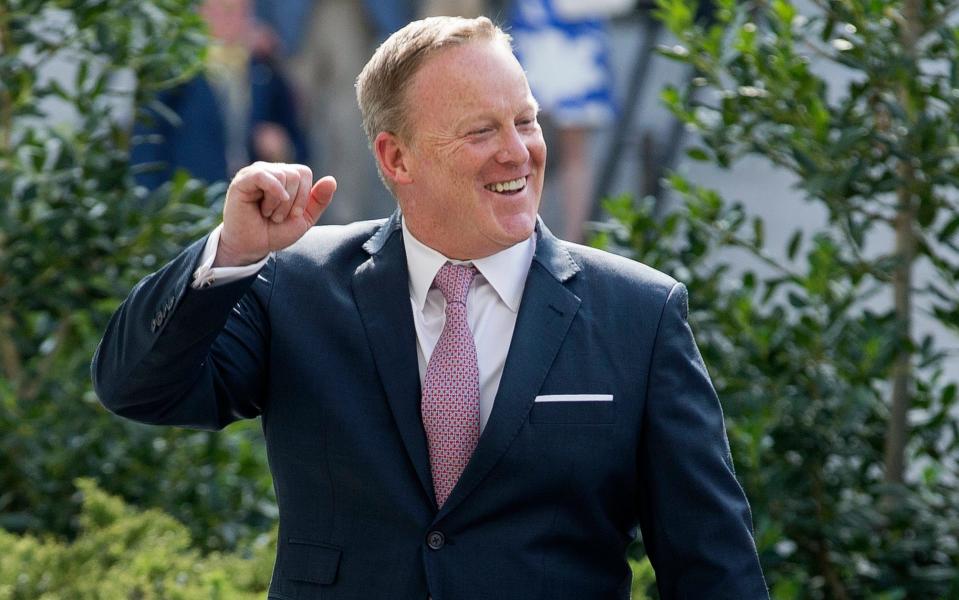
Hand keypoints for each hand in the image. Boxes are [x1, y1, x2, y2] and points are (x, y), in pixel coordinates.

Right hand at [215, 162, 336, 266]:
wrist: (253, 247)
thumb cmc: (275, 231)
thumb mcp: (304, 218)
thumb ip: (319, 200)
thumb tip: (331, 180)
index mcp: (286, 176)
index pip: (304, 172)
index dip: (303, 196)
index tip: (293, 215)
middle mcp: (271, 170)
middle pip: (295, 174)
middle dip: (292, 202)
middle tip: (277, 217)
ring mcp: (256, 173)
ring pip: (283, 175)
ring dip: (279, 203)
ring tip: (268, 214)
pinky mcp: (243, 180)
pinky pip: (263, 175)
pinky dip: (271, 191)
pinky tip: (267, 207)